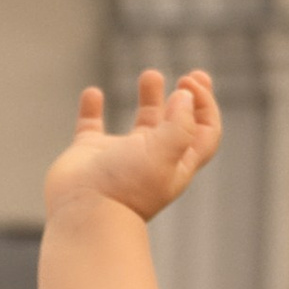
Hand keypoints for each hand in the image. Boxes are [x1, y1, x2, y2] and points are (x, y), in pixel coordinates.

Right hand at [45, 65, 221, 225]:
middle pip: (178, 125)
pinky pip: (91, 126)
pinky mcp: (89, 153)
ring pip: (142, 122)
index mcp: (177, 163)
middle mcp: (152, 159)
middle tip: (189, 76)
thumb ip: (180, 123)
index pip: (205, 132)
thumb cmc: (127, 188)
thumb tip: (185, 96)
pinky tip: (94, 93)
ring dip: (150, 97)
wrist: (83, 213)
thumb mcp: (165, 152)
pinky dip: (92, 108)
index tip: (191, 83)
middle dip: (187, 100)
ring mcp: (121, 156)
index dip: (206, 106)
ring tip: (151, 75)